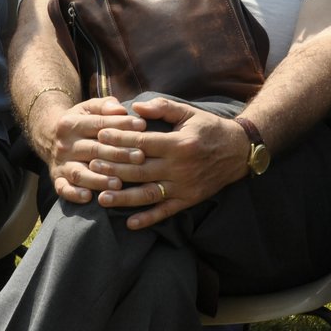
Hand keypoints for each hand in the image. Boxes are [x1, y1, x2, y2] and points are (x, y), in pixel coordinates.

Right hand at [40, 95, 148, 203]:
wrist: (48, 136)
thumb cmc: (80, 121)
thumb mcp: (89, 107)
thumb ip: (106, 105)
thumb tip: (121, 109)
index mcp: (72, 124)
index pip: (99, 124)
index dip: (121, 125)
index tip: (142, 126)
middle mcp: (64, 145)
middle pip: (93, 150)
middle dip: (118, 154)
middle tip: (140, 157)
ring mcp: (60, 163)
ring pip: (79, 172)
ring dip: (99, 179)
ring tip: (119, 184)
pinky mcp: (56, 179)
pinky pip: (63, 189)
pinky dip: (74, 194)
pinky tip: (89, 197)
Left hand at [87, 97, 246, 230]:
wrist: (239, 151)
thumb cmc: (210, 128)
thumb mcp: (189, 113)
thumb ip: (163, 108)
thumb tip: (136, 107)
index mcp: (178, 143)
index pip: (141, 143)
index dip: (119, 139)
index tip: (100, 136)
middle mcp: (180, 167)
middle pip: (139, 170)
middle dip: (113, 169)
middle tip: (91, 166)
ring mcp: (184, 186)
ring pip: (148, 194)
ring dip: (123, 198)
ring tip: (102, 199)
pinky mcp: (189, 199)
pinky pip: (165, 211)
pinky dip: (148, 219)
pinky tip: (130, 223)